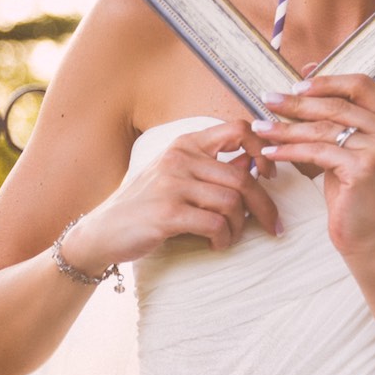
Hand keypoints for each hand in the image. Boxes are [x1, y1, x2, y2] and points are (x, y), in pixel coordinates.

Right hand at [65, 120, 278, 270]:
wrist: (101, 232)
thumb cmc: (146, 205)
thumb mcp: (179, 178)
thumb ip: (214, 169)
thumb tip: (255, 163)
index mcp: (185, 144)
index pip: (238, 130)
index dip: (263, 149)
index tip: (270, 174)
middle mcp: (179, 158)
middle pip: (243, 177)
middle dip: (264, 206)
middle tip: (273, 226)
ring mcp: (172, 184)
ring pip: (232, 202)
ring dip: (240, 226)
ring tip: (230, 237)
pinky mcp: (167, 213)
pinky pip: (215, 224)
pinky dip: (223, 238)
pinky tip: (217, 244)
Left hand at [252, 74, 374, 259]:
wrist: (368, 235)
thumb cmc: (355, 191)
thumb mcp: (350, 148)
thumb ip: (338, 119)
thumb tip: (305, 80)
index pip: (361, 85)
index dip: (328, 81)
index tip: (297, 84)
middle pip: (338, 105)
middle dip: (297, 102)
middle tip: (268, 99)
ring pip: (324, 128)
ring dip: (286, 127)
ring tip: (261, 126)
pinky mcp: (364, 168)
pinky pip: (317, 151)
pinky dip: (290, 150)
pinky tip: (270, 150)